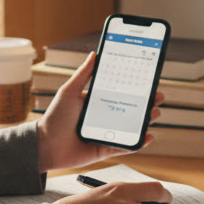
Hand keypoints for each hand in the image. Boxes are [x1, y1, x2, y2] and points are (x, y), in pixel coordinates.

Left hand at [36, 51, 163, 171]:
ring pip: (131, 127)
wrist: (45, 146)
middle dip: (146, 103)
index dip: (134, 87)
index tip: (147, 80)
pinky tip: (147, 136)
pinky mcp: (105, 149)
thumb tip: (94, 54)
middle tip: (158, 96)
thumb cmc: (54, 118)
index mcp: (96, 102)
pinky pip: (125, 146)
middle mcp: (103, 117)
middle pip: (130, 109)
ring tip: (155, 114)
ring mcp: (106, 133)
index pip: (119, 92)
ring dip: (146, 121)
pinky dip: (138, 143)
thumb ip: (83, 74)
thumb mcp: (69, 92)